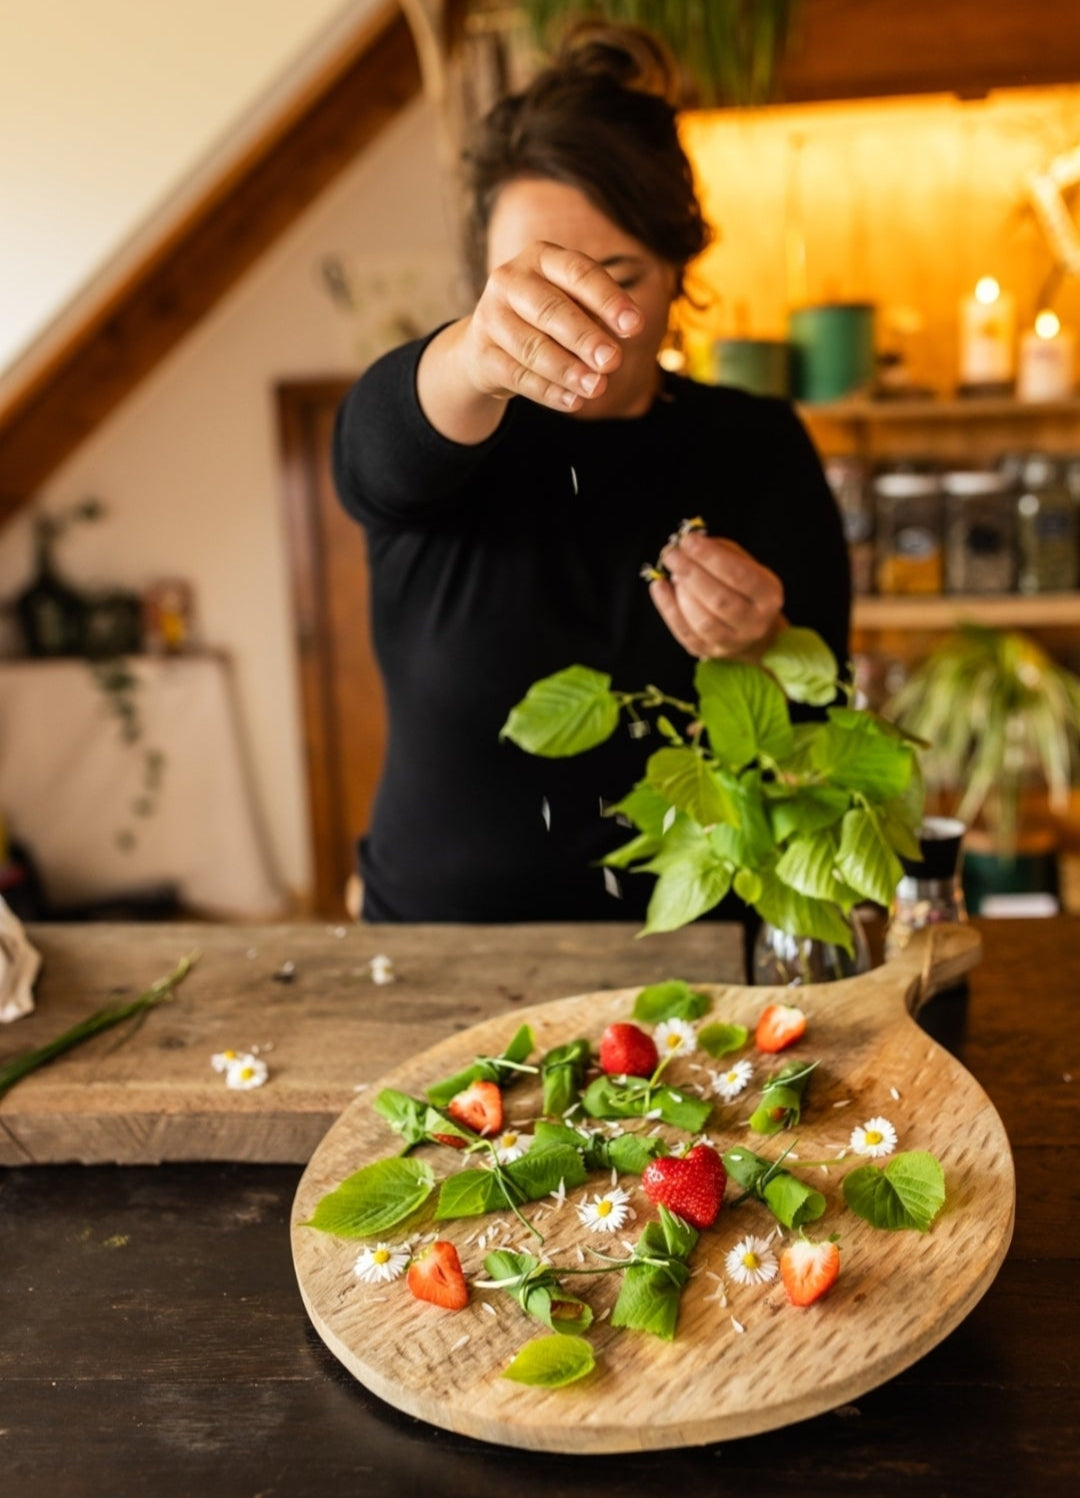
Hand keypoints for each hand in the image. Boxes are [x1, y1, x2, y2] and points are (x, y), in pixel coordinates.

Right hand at [459, 242, 643, 412]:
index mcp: (542, 257)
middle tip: (613, 361)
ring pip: (532, 346)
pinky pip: (516, 375)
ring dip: (567, 369)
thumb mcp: (572, 305)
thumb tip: (623, 336)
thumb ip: (596, 316)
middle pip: (551, 309)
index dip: (608, 299)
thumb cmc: (544, 320)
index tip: (635, 326)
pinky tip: (573, 401)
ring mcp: (490, 315)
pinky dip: (547, 391)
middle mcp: (511, 279)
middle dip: (585, 337)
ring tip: (597, 387)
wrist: (486, 346)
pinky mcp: (480, 353)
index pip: (578, 272)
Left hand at [649, 531, 785, 660]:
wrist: (751, 631)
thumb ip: (721, 552)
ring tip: (671, 572)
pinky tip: (659, 588)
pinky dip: (668, 609)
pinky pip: (685, 632)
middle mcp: (754, 622)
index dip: (711, 557)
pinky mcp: (709, 652)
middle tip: (671, 554)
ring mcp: (733, 642)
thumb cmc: (743, 588)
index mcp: (768, 595)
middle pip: (720, 600)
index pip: (739, 575)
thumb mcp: (744, 564)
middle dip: (691, 573)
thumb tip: (689, 545)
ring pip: (703, 621)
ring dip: (681, 593)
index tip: (688, 541)